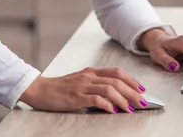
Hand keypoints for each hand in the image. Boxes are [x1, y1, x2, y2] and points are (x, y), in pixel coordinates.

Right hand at [19, 67, 148, 113]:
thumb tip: (114, 96)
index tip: (142, 89)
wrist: (39, 90)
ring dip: (123, 99)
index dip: (131, 80)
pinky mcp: (76, 97)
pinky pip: (96, 99)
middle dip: (132, 91)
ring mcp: (83, 86)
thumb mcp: (80, 82)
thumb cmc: (59, 88)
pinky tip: (113, 110)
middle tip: (143, 101)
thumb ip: (95, 85)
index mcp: (91, 72)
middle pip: (117, 80)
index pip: (117, 72)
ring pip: (110, 89)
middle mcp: (89, 76)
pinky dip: (107, 104)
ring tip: (131, 109)